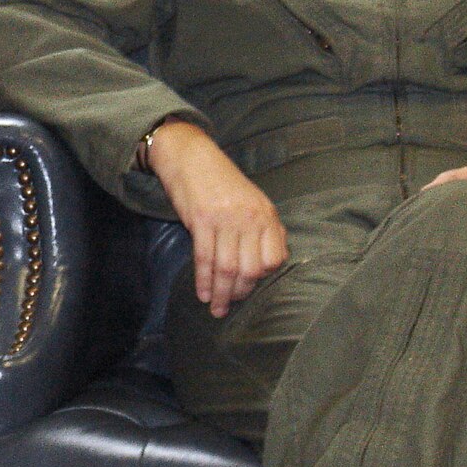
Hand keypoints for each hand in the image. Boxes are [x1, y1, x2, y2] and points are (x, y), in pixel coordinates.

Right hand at [146, 120, 287, 318]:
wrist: (191, 157)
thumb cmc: (221, 180)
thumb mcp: (252, 200)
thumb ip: (264, 228)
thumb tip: (271, 260)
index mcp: (266, 215)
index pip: (274, 259)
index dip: (263, 278)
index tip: (250, 286)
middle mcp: (250, 219)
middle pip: (250, 268)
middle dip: (240, 293)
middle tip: (231, 305)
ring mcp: (226, 220)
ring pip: (227, 268)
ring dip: (222, 294)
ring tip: (217, 309)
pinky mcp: (201, 221)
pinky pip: (204, 259)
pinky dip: (204, 280)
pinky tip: (204, 293)